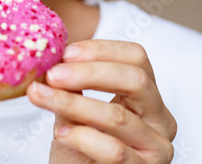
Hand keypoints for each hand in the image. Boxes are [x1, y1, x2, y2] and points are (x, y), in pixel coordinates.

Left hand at [27, 40, 176, 162]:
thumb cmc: (79, 150)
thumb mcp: (75, 111)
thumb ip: (70, 87)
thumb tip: (50, 58)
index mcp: (145, 96)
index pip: (135, 57)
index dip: (101, 50)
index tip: (65, 53)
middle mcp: (159, 119)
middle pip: (135, 79)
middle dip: (88, 73)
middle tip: (52, 74)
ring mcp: (156, 147)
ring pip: (117, 116)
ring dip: (72, 103)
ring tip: (41, 97)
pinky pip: (114, 151)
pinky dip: (82, 137)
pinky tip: (61, 132)